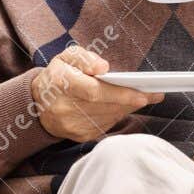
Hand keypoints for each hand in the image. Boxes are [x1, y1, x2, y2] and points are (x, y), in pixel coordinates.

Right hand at [30, 45, 156, 142]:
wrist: (39, 104)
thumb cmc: (58, 76)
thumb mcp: (66, 58)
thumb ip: (84, 58)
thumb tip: (103, 67)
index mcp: (60, 83)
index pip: (94, 91)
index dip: (119, 94)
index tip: (142, 94)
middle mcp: (65, 107)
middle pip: (106, 106)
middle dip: (132, 100)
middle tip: (154, 93)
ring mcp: (72, 125)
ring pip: (109, 117)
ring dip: (128, 107)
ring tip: (145, 96)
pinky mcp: (80, 136)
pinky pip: (106, 125)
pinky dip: (118, 115)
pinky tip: (126, 106)